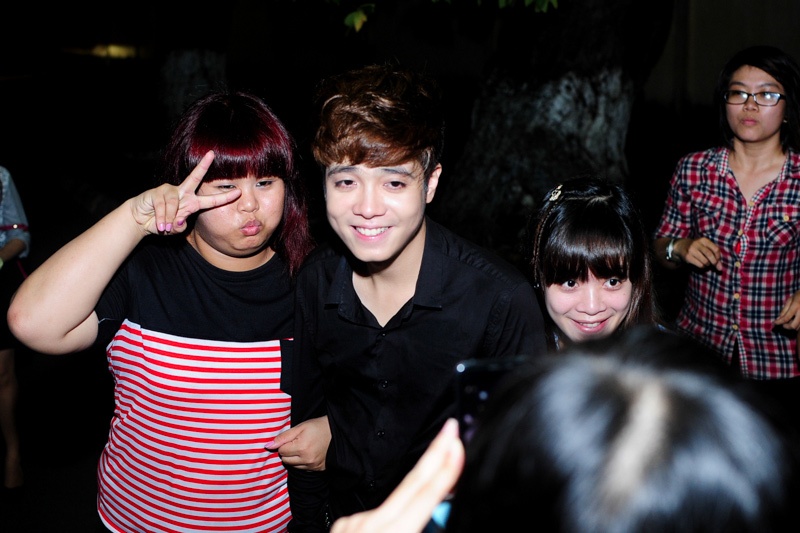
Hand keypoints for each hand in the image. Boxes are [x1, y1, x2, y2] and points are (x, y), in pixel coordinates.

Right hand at [130, 150, 240, 234]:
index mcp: (191, 202)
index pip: (210, 200)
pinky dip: (162, 218)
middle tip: (211, 154)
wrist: (139, 220)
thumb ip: (179, 226)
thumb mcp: (174, 229)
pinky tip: (160, 225)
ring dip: (169, 219)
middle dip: (203, 166)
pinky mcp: (156, 192)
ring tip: (164, 228)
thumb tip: (180, 220)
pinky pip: (163, 206)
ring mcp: (169, 190)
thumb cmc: (160, 223)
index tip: (238, 192)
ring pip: (175, 204)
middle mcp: (182, 192)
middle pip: (194, 177)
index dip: (224, 197)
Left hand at [266, 415, 330, 470]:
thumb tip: (268, 446)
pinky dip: (302, 462)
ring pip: (293, 466)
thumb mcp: (300, 427)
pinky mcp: (318, 469)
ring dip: (294, 458)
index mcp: (302, 447)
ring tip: (303, 447)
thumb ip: (283, 437)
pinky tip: (308, 453)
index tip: (292, 438)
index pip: (281, 451)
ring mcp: (313, 465)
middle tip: (296, 442)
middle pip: (285, 460)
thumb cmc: (318, 427)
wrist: (337, 432)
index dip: (284, 443)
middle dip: (288, 452)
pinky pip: (302, 469)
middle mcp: (307, 459)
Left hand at [330, 418, 464, 532]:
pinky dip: (388, 525)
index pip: (423, 497)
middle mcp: (369, 525)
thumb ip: (414, 529)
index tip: (455, 444)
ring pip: (395, 509)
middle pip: (410, 485)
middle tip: (450, 429)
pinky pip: (376, 520)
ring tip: (412, 522)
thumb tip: (429, 518)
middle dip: (433, 455)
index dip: (443, 470)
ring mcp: (353, 524)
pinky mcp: (344, 526)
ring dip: (410, 510)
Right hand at [679, 237, 721, 270]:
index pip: (715, 249)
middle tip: (713, 264)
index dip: (718, 256)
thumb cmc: (698, 248)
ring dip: (707, 264)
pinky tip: (701, 264)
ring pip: (705, 261)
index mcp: (704, 240)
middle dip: (714, 262)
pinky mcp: (687, 256)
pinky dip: (702, 266)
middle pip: (710, 254)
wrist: (681, 246)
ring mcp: (691, 250)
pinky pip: (699, 264)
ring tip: (706, 263)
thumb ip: (714, 256)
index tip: (717, 260)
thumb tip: (720, 268)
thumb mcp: (706, 248)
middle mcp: (697, 244)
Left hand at [774, 290, 799, 330]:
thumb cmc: (799, 295)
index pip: (786, 318)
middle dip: (786, 326)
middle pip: (793, 325)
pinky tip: (795, 320)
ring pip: (798, 327)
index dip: (779, 322)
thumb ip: (784, 310)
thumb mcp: (790, 300)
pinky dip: (797, 325)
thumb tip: (778, 319)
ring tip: (790, 321)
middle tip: (783, 324)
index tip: (774, 323)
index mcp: (796, 306)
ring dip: (792, 326)